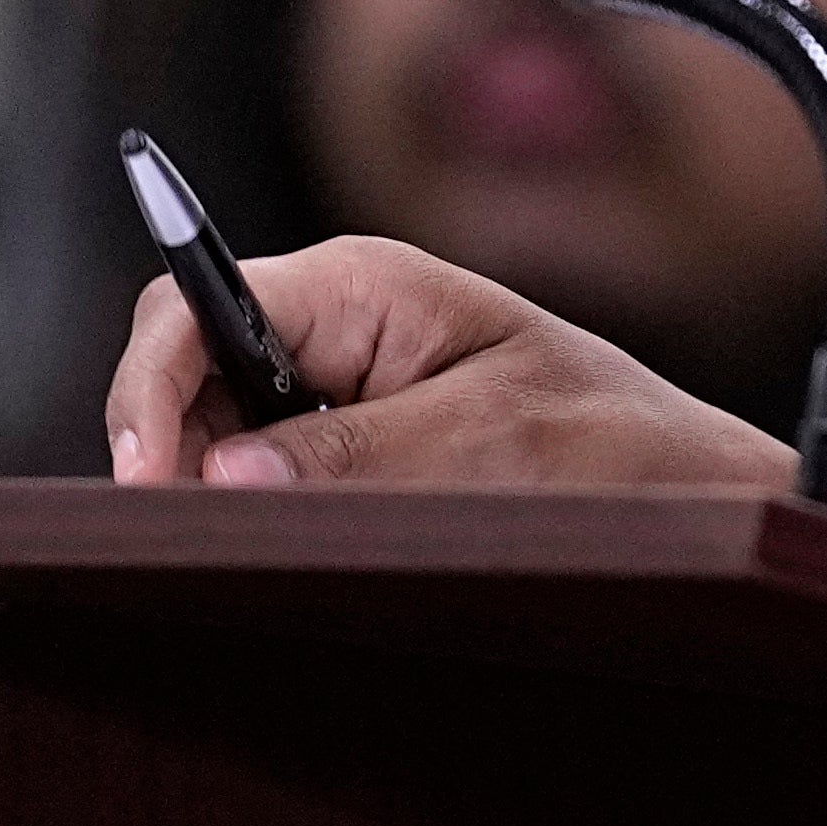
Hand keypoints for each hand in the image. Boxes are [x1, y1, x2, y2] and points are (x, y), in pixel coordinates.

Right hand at [103, 233, 791, 493]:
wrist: (684, 485)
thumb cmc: (613, 442)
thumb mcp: (491, 442)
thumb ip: (356, 451)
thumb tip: (222, 472)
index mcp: (364, 285)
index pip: (193, 304)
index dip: (146, 387)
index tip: (142, 480)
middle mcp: (335, 319)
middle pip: (181, 369)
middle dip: (168, 450)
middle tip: (198, 538)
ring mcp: (335, 379)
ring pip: (207, 427)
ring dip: (213, 487)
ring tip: (274, 540)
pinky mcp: (346, 436)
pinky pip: (256, 467)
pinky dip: (251, 509)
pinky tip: (291, 541)